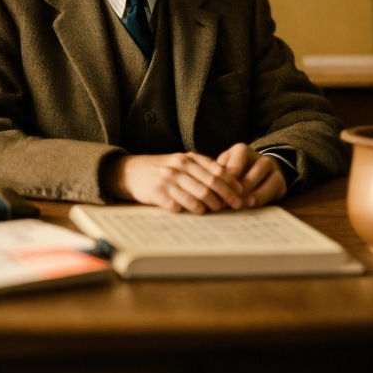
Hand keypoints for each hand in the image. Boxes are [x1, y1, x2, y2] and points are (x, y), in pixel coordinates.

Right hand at [101, 152, 243, 213]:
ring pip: (197, 194)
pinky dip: (190, 210)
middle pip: (210, 183)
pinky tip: (197, 213)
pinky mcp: (157, 193)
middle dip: (227, 196)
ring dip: (211, 205)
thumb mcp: (182, 162)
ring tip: (218, 211)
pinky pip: (179, 204)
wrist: (131, 172)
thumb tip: (228, 180)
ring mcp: (168, 179)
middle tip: (237, 206)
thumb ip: (202, 168)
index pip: (216, 170)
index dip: (231, 182)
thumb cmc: (162, 169)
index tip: (241, 193)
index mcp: (188, 158)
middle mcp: (180, 166)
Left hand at [216, 143, 286, 207]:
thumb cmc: (238, 175)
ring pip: (260, 170)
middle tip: (228, 199)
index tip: (216, 192)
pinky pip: (273, 185)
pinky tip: (251, 204)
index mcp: (239, 150)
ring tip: (242, 202)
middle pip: (245, 162)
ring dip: (250, 187)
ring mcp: (269, 164)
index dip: (224, 177)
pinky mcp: (279, 178)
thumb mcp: (226, 172)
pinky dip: (262, 196)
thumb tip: (205, 191)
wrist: (263, 174)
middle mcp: (255, 154)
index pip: (232, 161)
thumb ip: (218, 177)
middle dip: (238, 183)